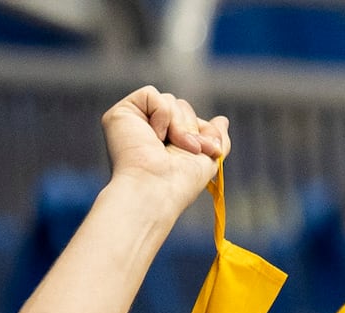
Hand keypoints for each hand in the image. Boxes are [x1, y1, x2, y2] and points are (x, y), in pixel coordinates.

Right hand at [99, 87, 227, 211]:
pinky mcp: (121, 114)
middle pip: (180, 105)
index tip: (207, 150)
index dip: (201, 131)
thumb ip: (215, 138)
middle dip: (190, 128)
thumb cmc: (180, 182)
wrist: (157, 188)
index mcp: (166, 141)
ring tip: (170, 148)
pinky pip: (151, 94)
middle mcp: (148, 130)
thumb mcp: (208, 159)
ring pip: (169, 100)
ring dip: (179, 125)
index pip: (189, 118)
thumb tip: (223, 120)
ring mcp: (133, 121)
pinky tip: (154, 136)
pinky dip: (161, 114)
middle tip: (189, 150)